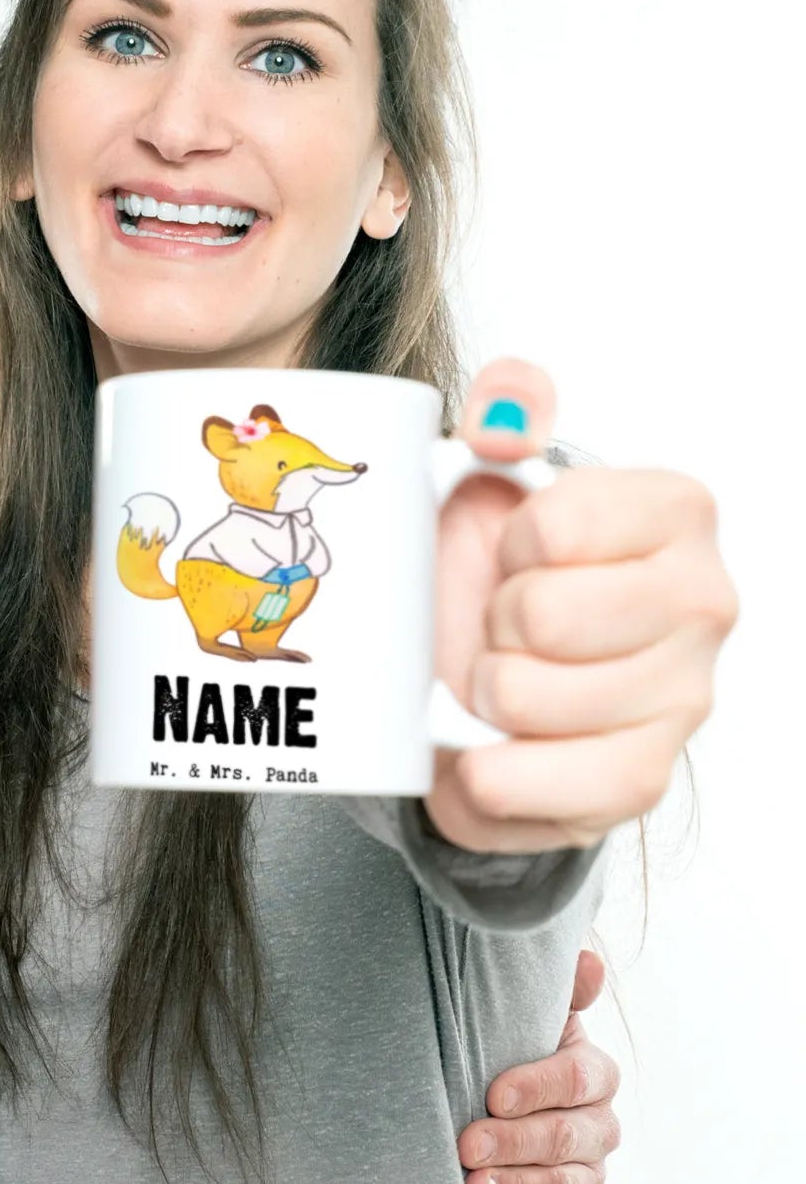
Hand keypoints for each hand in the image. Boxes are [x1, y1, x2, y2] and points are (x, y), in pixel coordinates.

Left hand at [426, 358, 736, 851]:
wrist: (479, 675)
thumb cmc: (495, 571)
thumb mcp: (488, 474)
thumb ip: (506, 413)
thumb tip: (509, 400)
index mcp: (675, 513)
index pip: (556, 526)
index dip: (507, 543)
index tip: (517, 552)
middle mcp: (703, 603)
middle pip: (542, 616)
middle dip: (493, 622)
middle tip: (504, 623)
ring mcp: (682, 697)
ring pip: (525, 697)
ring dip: (482, 691)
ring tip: (499, 676)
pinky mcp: (641, 779)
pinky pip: (540, 782)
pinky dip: (488, 771)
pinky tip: (491, 746)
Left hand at [459, 949, 621, 1183]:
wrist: (495, 1091)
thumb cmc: (508, 1043)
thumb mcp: (526, 1013)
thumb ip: (559, 990)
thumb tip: (588, 960)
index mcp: (594, 1072)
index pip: (577, 1080)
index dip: (537, 1087)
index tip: (492, 1094)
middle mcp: (600, 1124)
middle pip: (568, 1137)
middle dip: (516, 1143)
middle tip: (467, 1146)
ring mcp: (588, 1169)